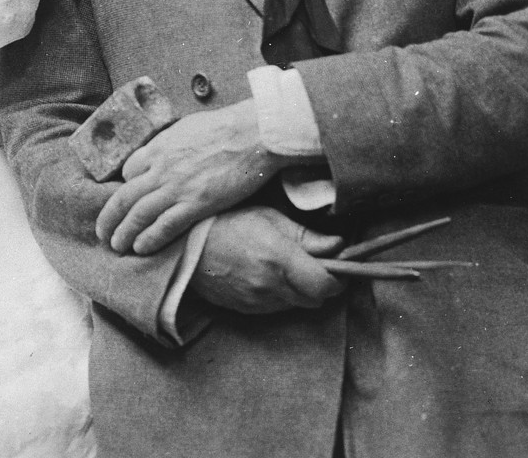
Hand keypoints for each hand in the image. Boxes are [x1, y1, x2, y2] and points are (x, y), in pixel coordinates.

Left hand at [95, 100, 280, 254]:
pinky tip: (141, 249)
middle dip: (110, 217)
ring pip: (139, 214)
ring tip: (116, 246)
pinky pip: (165, 226)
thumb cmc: (225, 126)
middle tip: (103, 232)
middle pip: (124, 196)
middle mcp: (161, 168)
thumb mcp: (187, 127)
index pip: (129, 170)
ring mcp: (176, 187)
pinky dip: (149, 239)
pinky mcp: (196, 204)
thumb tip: (169, 151)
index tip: (125, 199)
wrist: (251, 133)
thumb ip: (172, 143)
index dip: (124, 187)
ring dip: (124, 233)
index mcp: (159, 146)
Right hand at [190, 206, 343, 314]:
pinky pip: (276, 308)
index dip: (337, 278)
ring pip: (297, 305)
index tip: (336, 266)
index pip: (325, 285)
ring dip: (299, 290)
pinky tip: (266, 276)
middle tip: (311, 264)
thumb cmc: (229, 222)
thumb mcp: (269, 217)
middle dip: (320, 284)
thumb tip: (339, 245)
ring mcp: (258, 301)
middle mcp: (270, 285)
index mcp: (279, 258)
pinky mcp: (248, 311)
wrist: (188, 246)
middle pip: (316, 299)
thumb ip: (306, 235)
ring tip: (284, 267)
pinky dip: (280, 296)